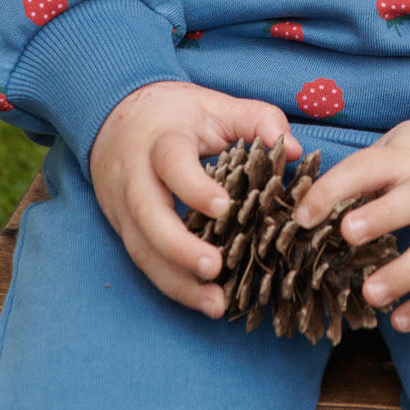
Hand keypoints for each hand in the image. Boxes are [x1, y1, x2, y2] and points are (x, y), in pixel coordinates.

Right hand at [89, 80, 301, 318]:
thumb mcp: (215, 105)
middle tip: (215, 268)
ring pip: (142, 248)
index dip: (194, 187)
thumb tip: (295, 151)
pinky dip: (171, 284)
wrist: (115, 117)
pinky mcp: (122, 228)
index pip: (172, 163)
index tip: (224, 208)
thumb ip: (257, 119)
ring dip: (176, 281)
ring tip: (215, 304)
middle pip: (148, 215)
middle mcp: (135, 176)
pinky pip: (143, 261)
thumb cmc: (175, 114)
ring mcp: (123, 206)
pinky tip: (200, 300)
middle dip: (179, 247)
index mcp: (161, 140)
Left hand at [291, 115, 409, 332]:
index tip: (303, 215)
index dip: (334, 188)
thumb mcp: (389, 150)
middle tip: (347, 234)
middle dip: (383, 215)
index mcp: (405, 158)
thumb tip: (299, 206)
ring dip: (406, 272)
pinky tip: (400, 321)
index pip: (367, 167)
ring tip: (370, 294)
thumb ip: (354, 176)